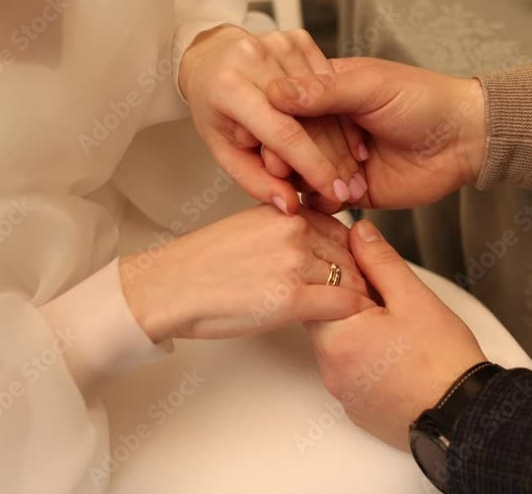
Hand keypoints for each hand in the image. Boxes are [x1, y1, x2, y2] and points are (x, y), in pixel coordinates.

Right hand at [119, 206, 375, 341]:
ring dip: (355, 296)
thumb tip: (318, 239)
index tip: (355, 271)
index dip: (351, 254)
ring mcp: (294, 263)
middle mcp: (293, 230)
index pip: (341, 229)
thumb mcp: (250, 226)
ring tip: (356, 312)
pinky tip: (349, 322)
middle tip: (362, 296)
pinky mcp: (290, 298)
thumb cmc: (202, 264)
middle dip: (357, 276)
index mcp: (285, 211)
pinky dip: (351, 313)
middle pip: (349, 254)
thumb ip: (286, 226)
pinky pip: (341, 303)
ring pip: (350, 278)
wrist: (169, 289)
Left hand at [179, 25, 367, 213]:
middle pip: (309, 118)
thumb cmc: (215, 108)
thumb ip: (256, 181)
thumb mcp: (225, 150)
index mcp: (230, 87)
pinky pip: (329, 81)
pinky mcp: (297, 37)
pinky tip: (345, 137)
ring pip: (325, 100)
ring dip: (343, 138)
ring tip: (353, 169)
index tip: (334, 192)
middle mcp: (254, 58)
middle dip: (335, 159)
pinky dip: (340, 111)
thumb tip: (290, 206)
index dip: (313, 166)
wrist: (210, 60)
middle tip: (350, 189)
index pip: (282, 133)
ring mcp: (278, 43)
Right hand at [266, 58, 486, 212]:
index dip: (275, 122)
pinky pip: (323, 200)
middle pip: (289, 145)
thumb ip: (323, 91)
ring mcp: (338, 160)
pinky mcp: (353, 191)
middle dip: (289, 157)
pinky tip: (328, 199)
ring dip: (304, 181)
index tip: (266, 133)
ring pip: (302, 174)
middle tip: (287, 167)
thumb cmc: (424, 100)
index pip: (285, 108)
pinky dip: (320, 202)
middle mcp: (328, 127)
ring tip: (312, 185)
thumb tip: (274, 90)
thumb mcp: (371, 87)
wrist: (465, 138)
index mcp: (327, 93)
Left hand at [306, 219, 486, 449]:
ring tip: (397, 328)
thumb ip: (380, 261)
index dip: (343, 274)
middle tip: (388, 299)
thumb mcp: (413, 297)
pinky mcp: (357, 409)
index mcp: (338, 337)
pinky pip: (352, 373)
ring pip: (340, 347)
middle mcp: (332, 369)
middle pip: (326, 320)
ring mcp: (343, 392)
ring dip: (359, 331)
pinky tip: (396, 354)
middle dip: (351, 303)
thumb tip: (359, 234)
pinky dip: (367, 359)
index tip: (370, 272)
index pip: (318, 291)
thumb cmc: (443, 360)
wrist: (464, 415)